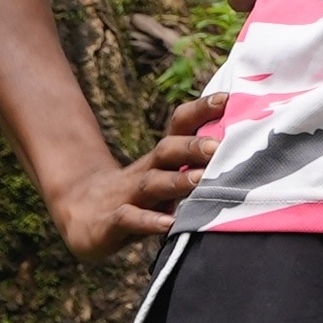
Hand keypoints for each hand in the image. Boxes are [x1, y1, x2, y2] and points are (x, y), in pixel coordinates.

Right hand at [49, 92, 226, 255]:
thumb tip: (243, 155)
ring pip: (152, 183)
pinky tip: (167, 224)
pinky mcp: (111, 223)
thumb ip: (193, 169)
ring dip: (177, 181)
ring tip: (200, 180)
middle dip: (193, 146)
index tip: (227, 98)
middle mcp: (145, 172)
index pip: (179, 126)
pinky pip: (130, 219)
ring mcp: (127, 195)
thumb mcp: (163, 180)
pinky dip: (149, 221)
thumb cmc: (136, 195)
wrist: (79, 212)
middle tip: (220, 146)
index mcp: (160, 159)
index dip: (200, 110)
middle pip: (168, 150)